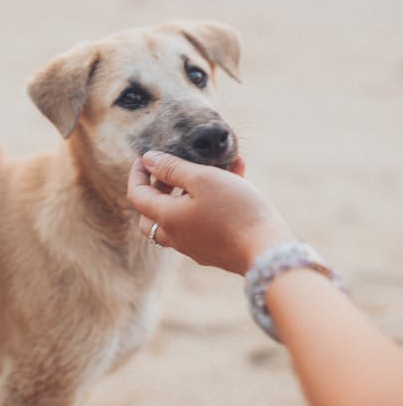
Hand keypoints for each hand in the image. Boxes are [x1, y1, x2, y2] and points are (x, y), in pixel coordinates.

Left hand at [127, 151, 293, 274]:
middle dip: (158, 187)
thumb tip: (148, 160)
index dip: (138, 172)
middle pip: (152, 212)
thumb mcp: (202, 179)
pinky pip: (205, 220)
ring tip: (214, 163)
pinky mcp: (216, 248)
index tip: (145, 155)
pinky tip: (236, 174)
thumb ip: (173, 168)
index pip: (137, 194)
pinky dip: (212, 199)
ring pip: (181, 214)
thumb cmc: (234, 210)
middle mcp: (176, 236)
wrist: (267, 251)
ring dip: (190, 189)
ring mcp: (196, 245)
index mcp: (167, 218)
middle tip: (172, 168)